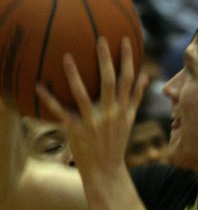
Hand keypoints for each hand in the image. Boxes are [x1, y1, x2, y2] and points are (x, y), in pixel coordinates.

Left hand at [35, 37, 147, 177]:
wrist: (106, 172)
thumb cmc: (116, 144)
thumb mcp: (129, 122)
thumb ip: (135, 98)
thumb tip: (145, 76)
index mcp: (123, 110)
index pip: (128, 81)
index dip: (127, 60)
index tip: (123, 39)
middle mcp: (110, 115)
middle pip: (110, 83)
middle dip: (106, 61)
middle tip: (99, 38)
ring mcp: (93, 123)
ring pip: (83, 96)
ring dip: (75, 77)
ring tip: (67, 57)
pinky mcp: (77, 132)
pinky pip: (62, 113)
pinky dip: (50, 100)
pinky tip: (39, 86)